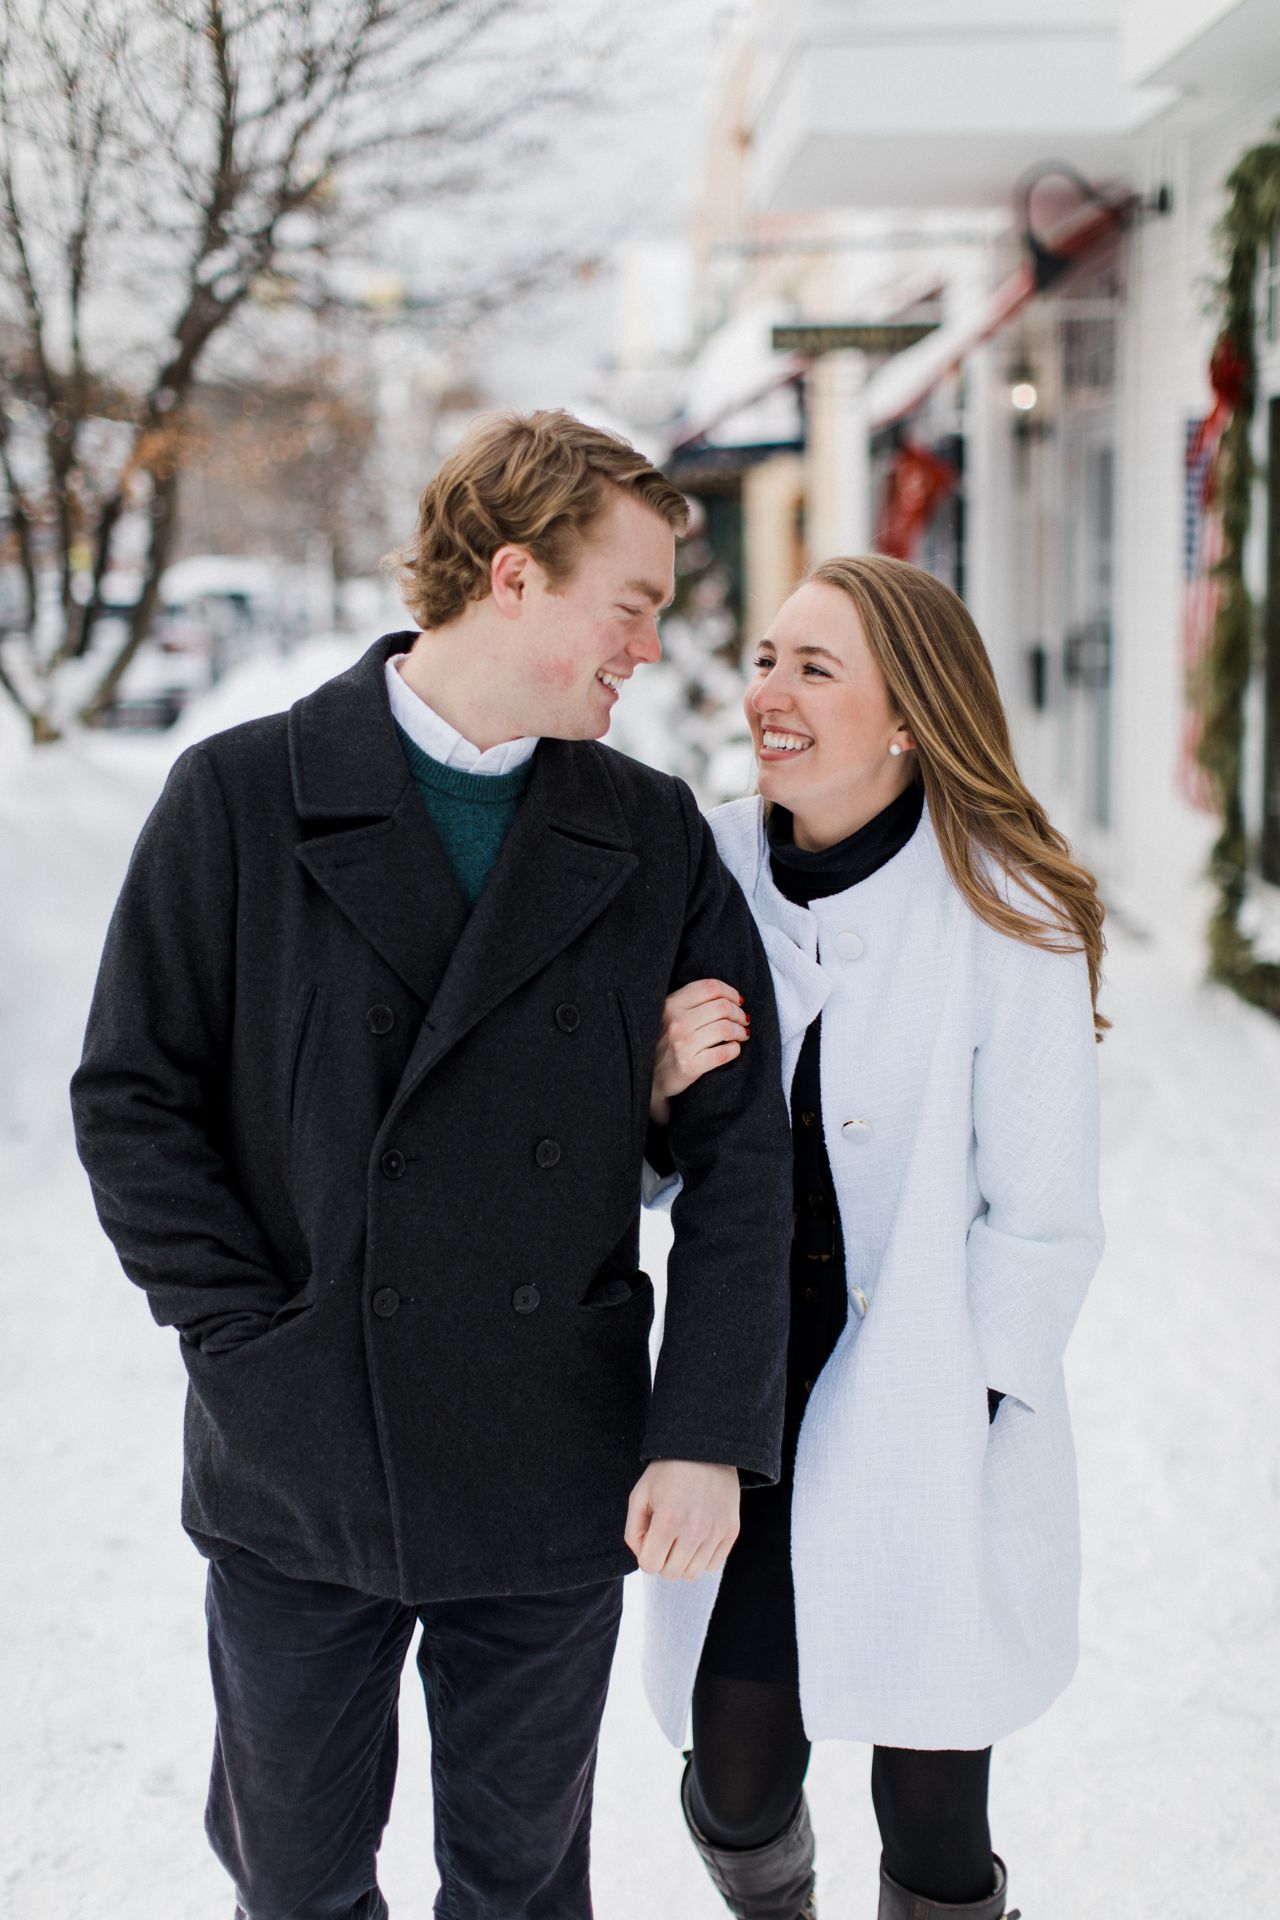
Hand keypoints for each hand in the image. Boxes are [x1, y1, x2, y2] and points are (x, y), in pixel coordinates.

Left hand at [624, 1459, 739, 1580]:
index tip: (651, 1537)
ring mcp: (715, 1532)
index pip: (649, 1566)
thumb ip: (633, 1531)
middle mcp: (694, 1530)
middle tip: (666, 1536)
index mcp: (668, 1520)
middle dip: (663, 1559)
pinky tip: (698, 1536)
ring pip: (692, 1574)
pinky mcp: (731, 1531)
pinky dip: (702, 1557)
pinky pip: (713, 1566)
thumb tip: (643, 1558)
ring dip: (683, 1561)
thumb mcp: (640, 1495)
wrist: (706, 1450)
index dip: (646, 1554)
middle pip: (671, 1574)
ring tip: (682, 1537)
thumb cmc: (667, 1472)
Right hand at [649, 978, 748, 1123]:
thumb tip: (730, 998)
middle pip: (722, 1007)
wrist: (648, 1077)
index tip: (738, 1001)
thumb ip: (691, 1002)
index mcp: (671, 1004)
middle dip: (739, 1014)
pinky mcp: (689, 1066)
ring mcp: (682, 1044)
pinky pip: (724, 1053)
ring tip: (741, 1035)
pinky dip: (735, 1049)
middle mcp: (676, 1022)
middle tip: (743, 1020)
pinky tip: (734, 1049)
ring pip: (726, 1029)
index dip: (731, 992)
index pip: (710, 987)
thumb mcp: (668, 1014)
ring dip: (740, 1031)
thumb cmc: (663, 1042)